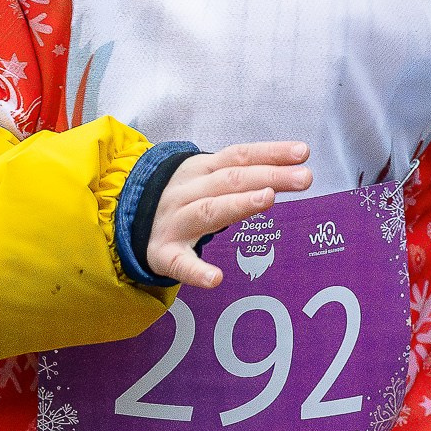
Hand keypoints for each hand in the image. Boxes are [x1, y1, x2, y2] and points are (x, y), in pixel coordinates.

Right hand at [144, 142, 312, 288]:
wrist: (125, 219)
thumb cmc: (181, 199)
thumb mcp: (204, 176)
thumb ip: (241, 172)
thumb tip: (293, 164)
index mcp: (200, 170)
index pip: (238, 156)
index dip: (270, 153)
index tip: (302, 152)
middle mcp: (188, 191)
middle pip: (231, 180)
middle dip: (269, 176)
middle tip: (304, 178)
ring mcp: (174, 222)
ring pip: (208, 211)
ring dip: (238, 204)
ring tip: (268, 199)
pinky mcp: (163, 253)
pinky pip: (179, 263)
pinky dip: (196, 271)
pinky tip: (215, 278)